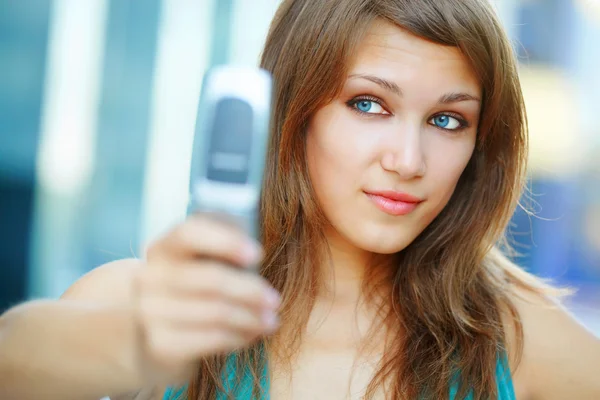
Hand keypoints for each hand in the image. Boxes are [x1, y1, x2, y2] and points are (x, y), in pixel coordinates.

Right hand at [132, 213, 278, 383]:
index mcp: (163, 247)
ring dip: (251, 318)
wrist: (158, 328)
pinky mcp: (161, 343)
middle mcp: (151, 277)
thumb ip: (225, 247)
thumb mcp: (203, 259)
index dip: (226, 241)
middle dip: (251, 290)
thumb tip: (255, 256)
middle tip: (275, 300)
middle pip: (212, 279)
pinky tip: (252, 333)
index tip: (258, 254)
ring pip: (216, 313)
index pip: (190, 234)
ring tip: (271, 320)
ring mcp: (152, 312)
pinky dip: (239, 337)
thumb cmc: (195, 284)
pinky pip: (212, 339)